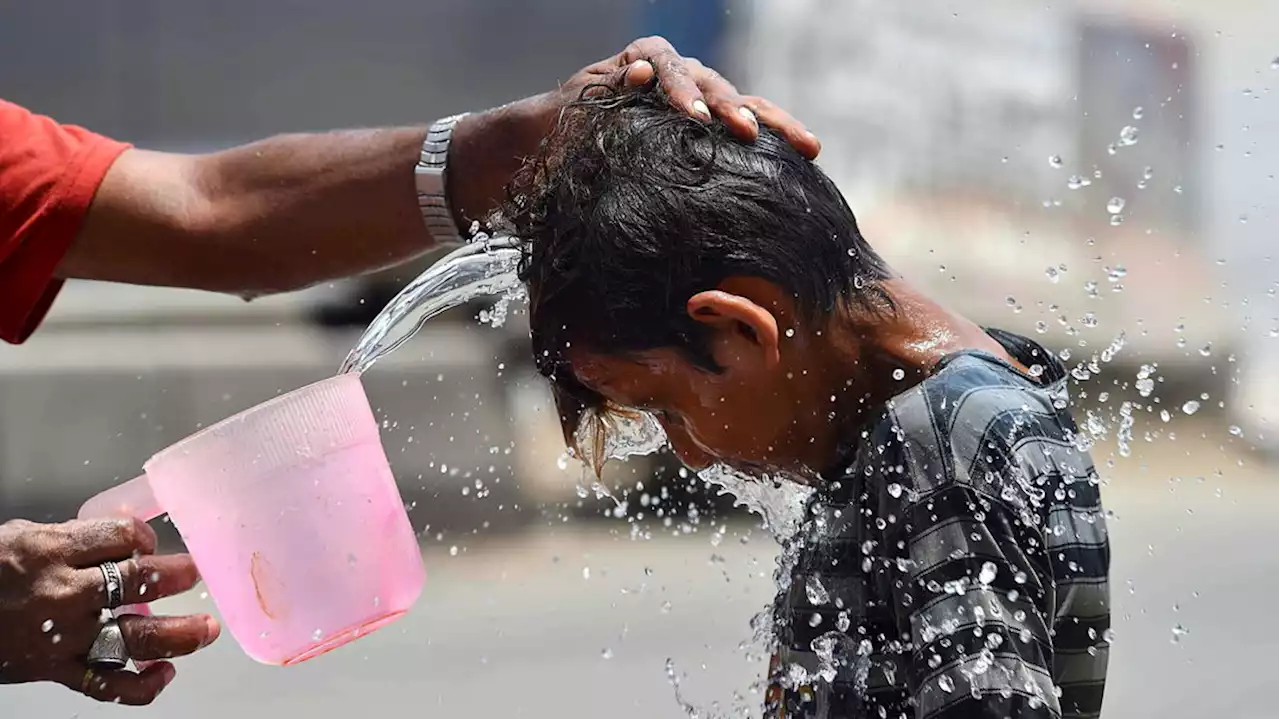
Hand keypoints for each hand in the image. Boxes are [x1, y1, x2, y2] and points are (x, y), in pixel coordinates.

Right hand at [0, 517, 220, 704]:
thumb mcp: (20, 537)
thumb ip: (71, 540)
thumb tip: (118, 538)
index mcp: (52, 550)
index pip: (122, 536)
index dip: (145, 538)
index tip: (151, 543)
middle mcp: (63, 592)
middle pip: (140, 582)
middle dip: (178, 577)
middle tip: (197, 575)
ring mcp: (62, 636)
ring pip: (135, 637)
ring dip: (179, 635)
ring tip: (206, 629)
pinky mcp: (53, 670)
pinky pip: (106, 684)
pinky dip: (141, 686)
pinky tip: (164, 675)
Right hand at [448, 36, 820, 224]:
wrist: (544, 160)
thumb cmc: (603, 192)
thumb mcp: (653, 210)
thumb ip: (687, 228)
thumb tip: (732, 296)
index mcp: (711, 129)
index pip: (756, 124)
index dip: (784, 135)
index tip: (813, 154)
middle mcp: (691, 98)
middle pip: (732, 94)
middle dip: (744, 113)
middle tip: (753, 136)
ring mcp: (659, 76)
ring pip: (689, 73)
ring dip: (694, 94)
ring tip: (698, 117)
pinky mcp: (625, 64)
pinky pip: (641, 60)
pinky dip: (644, 72)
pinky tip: (641, 83)